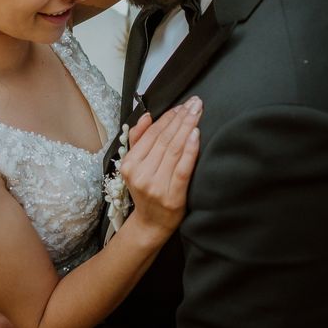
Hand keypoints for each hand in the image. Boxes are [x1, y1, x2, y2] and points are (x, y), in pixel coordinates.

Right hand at [120, 97, 202, 245]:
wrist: (151, 224)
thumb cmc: (146, 191)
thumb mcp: (135, 166)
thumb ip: (138, 140)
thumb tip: (147, 116)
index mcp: (129, 165)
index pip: (151, 134)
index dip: (167, 117)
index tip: (181, 105)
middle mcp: (141, 174)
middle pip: (164, 140)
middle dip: (181, 118)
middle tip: (195, 103)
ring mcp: (156, 186)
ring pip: (174, 150)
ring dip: (187, 127)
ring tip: (197, 112)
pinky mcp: (173, 196)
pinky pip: (183, 168)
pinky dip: (190, 150)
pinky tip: (196, 134)